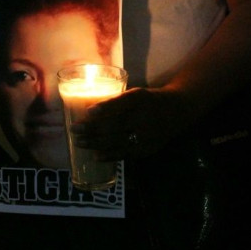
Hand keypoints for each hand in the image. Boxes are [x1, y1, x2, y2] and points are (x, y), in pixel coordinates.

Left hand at [70, 87, 188, 161]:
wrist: (177, 111)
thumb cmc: (148, 100)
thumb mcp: (136, 93)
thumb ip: (117, 101)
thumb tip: (88, 109)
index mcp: (141, 99)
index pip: (122, 103)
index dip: (105, 108)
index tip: (87, 111)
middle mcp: (144, 117)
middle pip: (116, 125)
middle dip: (92, 129)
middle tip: (74, 129)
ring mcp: (146, 135)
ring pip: (118, 141)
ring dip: (96, 143)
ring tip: (79, 143)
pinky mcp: (147, 149)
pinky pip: (125, 153)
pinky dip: (109, 155)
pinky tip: (95, 156)